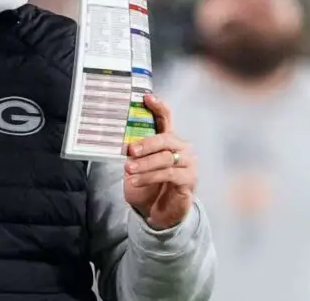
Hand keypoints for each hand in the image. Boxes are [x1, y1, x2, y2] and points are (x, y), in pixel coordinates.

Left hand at [123, 94, 196, 229]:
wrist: (158, 211)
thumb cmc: (148, 184)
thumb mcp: (138, 164)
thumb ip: (135, 151)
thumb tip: (121, 140)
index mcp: (169, 140)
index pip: (166, 118)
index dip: (158, 106)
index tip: (146, 97)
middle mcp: (182, 148)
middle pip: (166, 139)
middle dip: (146, 143)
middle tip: (130, 150)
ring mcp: (188, 164)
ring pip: (165, 158)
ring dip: (144, 164)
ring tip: (128, 169)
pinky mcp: (188, 180)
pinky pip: (168, 174)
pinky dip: (149, 177)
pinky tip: (135, 180)